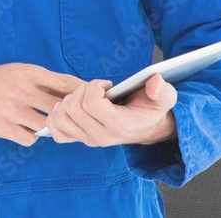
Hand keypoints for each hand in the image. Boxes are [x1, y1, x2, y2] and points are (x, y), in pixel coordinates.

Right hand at [0, 63, 82, 145]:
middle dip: (68, 114)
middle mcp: (22, 91)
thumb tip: (75, 89)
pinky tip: (28, 129)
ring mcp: (13, 110)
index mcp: (30, 73)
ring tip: (48, 125)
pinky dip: (32, 137)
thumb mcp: (22, 71)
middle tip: (72, 118)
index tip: (91, 97)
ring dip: (49, 128)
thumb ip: (46, 81)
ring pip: (46, 126)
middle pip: (59, 108)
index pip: (65, 82)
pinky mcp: (3, 127)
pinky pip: (29, 139)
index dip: (81, 91)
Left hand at [44, 73, 177, 146]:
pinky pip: (56, 131)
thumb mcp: (164, 98)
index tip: (107, 84)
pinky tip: (68, 106)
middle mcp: (101, 136)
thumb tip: (155, 81)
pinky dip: (56, 116)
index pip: (91, 104)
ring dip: (67, 100)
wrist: (146, 127)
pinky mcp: (80, 139)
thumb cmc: (151, 109)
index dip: (95, 86)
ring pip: (61, 118)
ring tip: (83, 96)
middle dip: (81, 90)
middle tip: (95, 88)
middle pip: (73, 108)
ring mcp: (88, 139)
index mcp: (119, 126)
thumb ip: (162, 90)